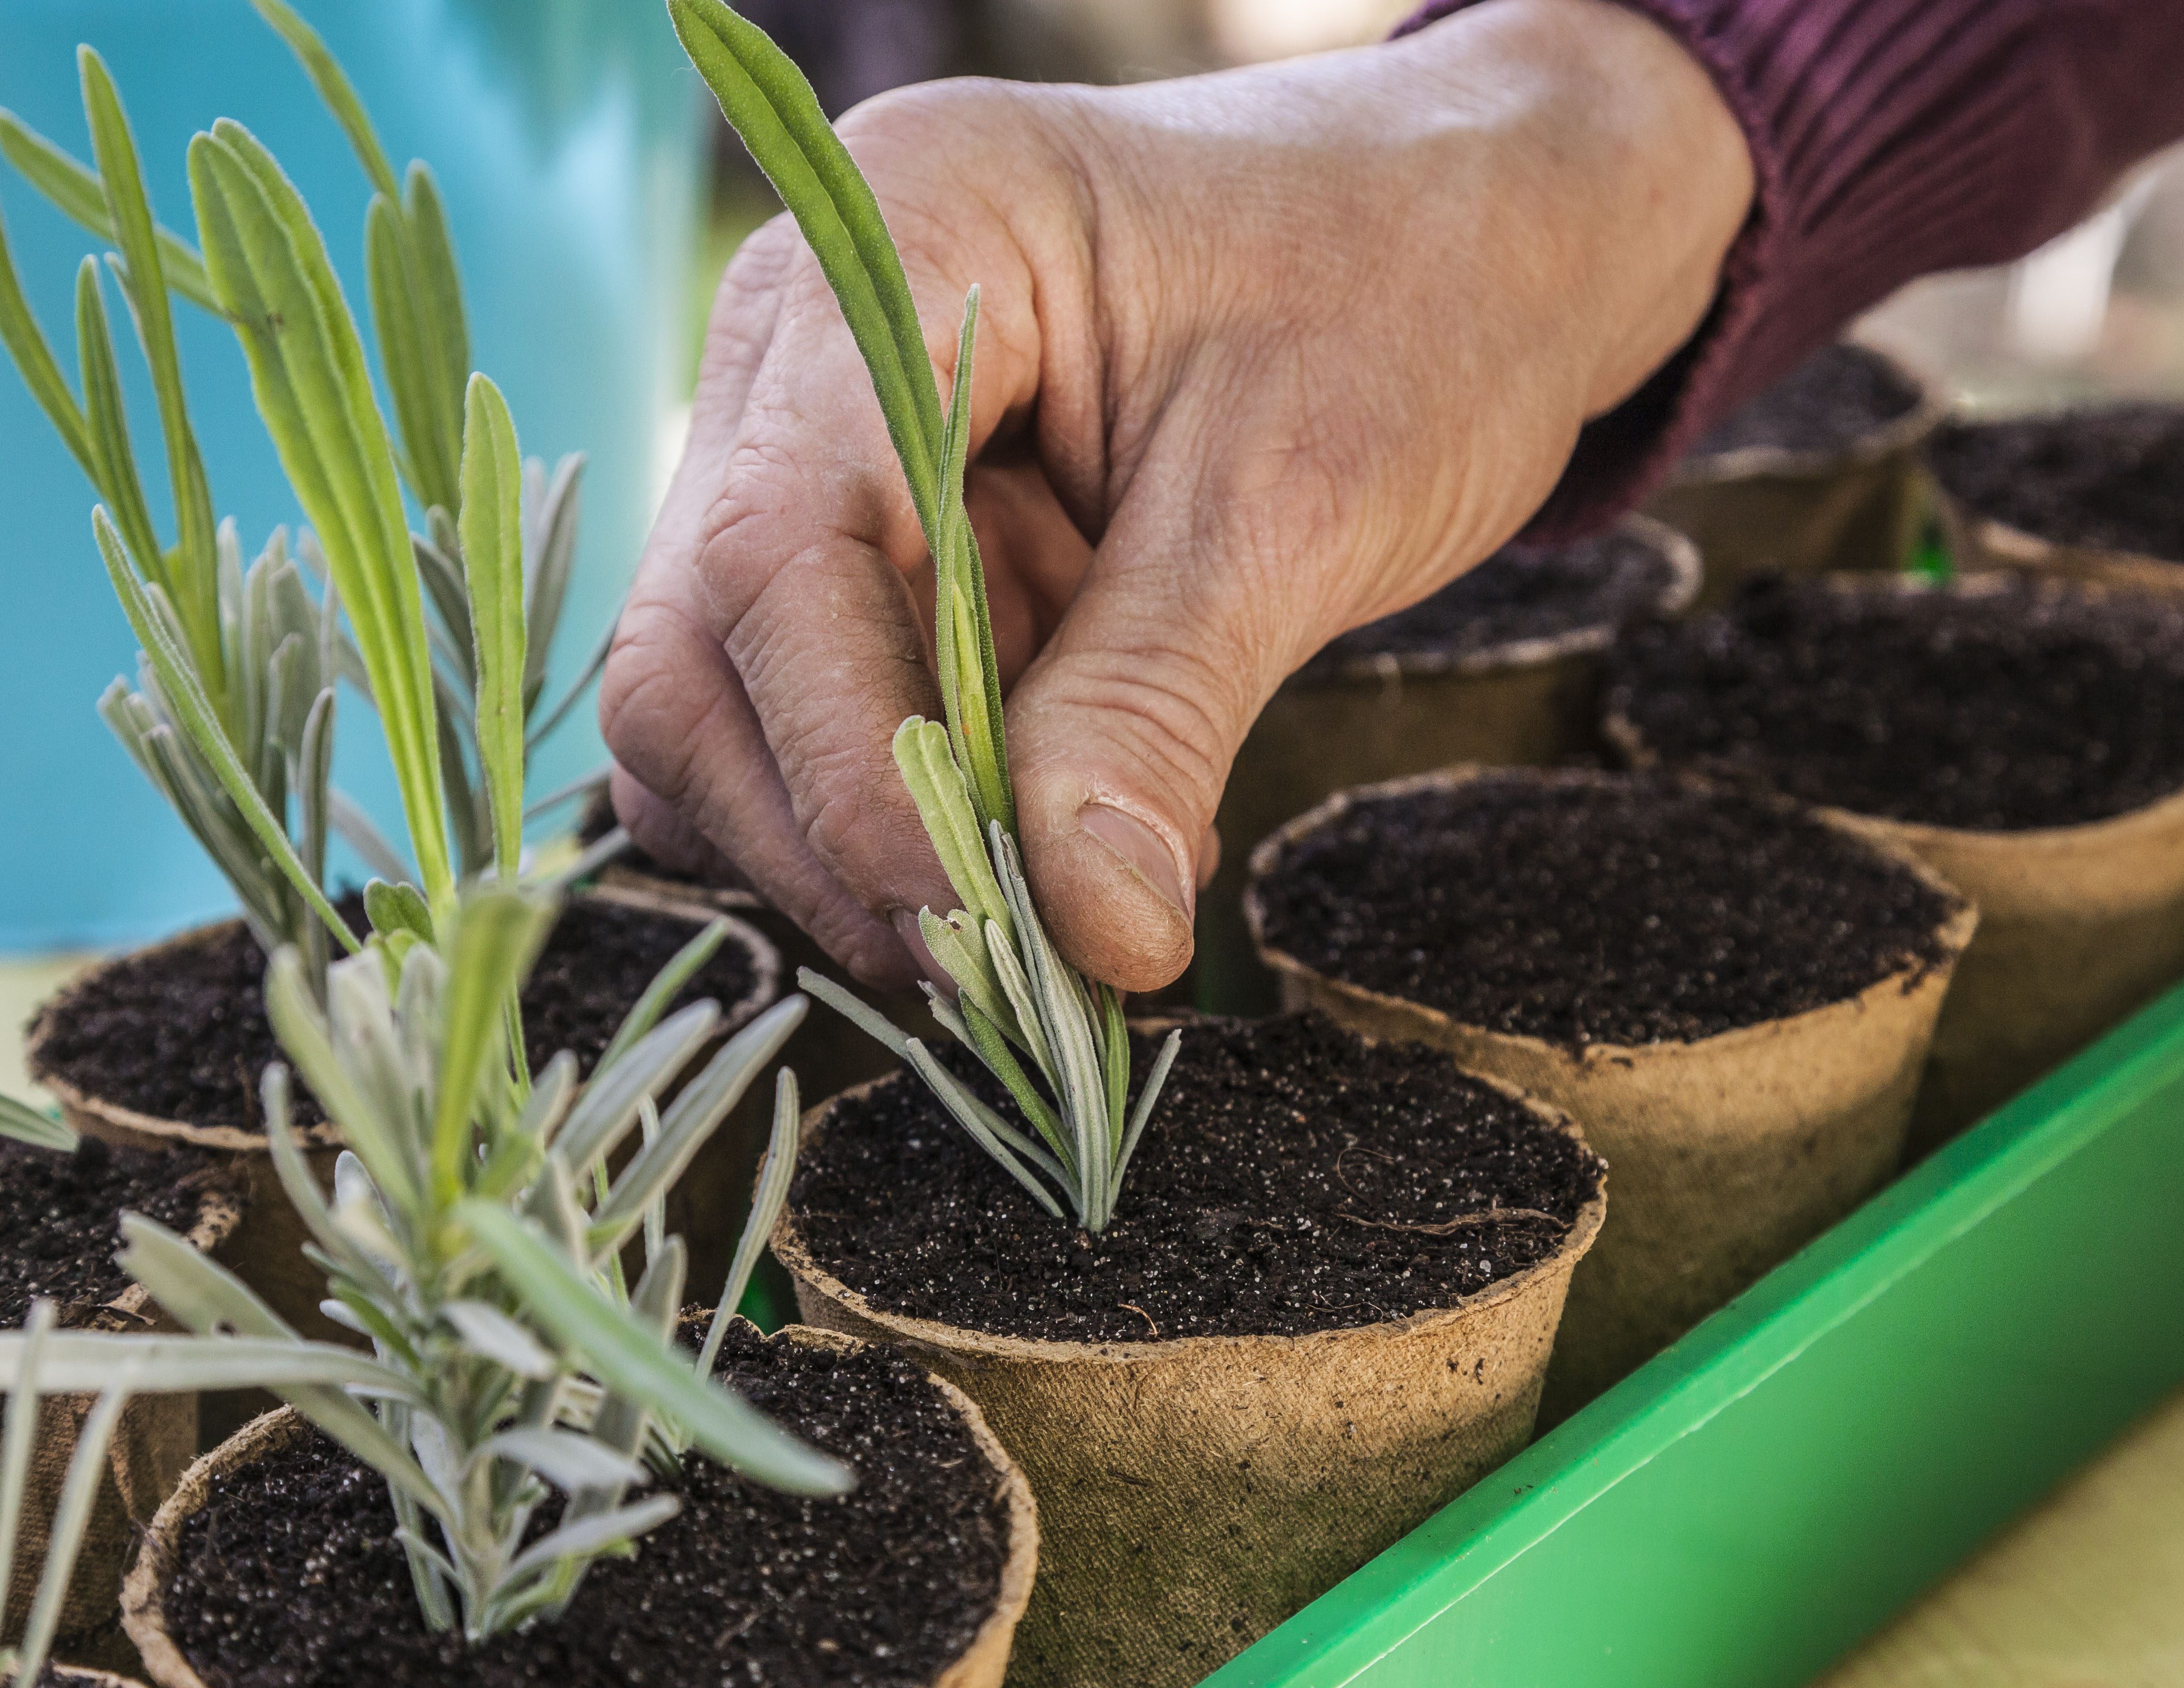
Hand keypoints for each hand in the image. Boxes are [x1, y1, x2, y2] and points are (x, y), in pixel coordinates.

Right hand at [601, 0, 1752, 990]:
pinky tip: (1069, 835)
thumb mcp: (1296, 503)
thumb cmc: (1415, 293)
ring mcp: (817, 438)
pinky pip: (832, 709)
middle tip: (1002, 965)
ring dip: (877, 841)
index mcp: (893, 241)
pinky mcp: (873, 534)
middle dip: (833, 833)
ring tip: (1070, 894)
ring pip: (735, 706)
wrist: (1482, 227)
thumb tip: (1089, 938)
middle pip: (701, 646)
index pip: (776, 549)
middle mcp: (804, 333)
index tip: (971, 922)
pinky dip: (927, 807)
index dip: (847, 766)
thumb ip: (1156, 713)